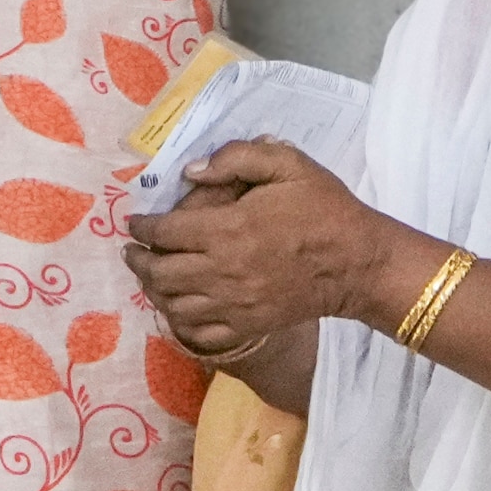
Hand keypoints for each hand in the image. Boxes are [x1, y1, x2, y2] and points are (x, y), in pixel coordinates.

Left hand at [123, 137, 391, 362]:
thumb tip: (191, 171)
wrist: (356, 262)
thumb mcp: (288, 164)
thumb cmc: (323, 208)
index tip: (135, 223)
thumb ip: (238, 158)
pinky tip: (179, 307)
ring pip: (173, 304)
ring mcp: (233, 304)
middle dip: (139, 260)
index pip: (165, 232)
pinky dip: (180, 321)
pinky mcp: (247, 326)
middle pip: (160, 272)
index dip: (142, 227)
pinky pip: (199, 332)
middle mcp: (221, 270)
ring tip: (152, 277)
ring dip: (155, 290)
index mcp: (227, 229)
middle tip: (133, 252)